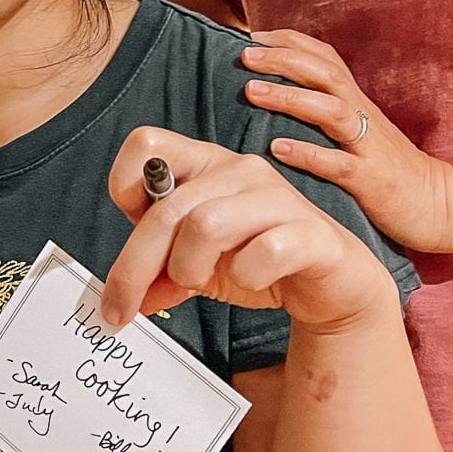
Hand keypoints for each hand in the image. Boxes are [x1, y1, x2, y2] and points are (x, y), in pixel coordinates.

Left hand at [103, 128, 397, 330]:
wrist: (332, 284)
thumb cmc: (258, 261)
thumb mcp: (195, 265)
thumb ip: (157, 271)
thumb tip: (120, 299)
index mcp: (206, 165)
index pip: (146, 144)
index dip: (125, 185)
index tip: (129, 228)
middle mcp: (240, 170)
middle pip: (167, 208)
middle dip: (137, 266)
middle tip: (123, 308)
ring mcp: (278, 197)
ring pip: (206, 225)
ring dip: (189, 268)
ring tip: (200, 284)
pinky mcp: (311, 232)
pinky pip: (263, 251)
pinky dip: (246, 277)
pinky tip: (251, 282)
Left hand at [241, 30, 452, 253]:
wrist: (442, 204)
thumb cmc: (389, 168)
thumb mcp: (359, 131)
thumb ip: (327, 110)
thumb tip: (277, 96)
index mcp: (357, 102)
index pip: (324, 57)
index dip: (289, 42)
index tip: (250, 36)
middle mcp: (361, 116)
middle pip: (324, 74)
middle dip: (283, 59)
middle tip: (244, 54)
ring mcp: (367, 147)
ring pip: (330, 111)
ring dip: (289, 98)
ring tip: (251, 91)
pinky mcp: (370, 181)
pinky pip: (338, 164)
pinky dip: (308, 153)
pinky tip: (277, 149)